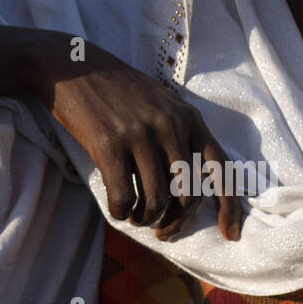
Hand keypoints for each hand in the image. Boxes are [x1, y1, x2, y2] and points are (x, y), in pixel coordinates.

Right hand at [45, 44, 241, 241]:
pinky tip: (117, 209)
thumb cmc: (117, 90)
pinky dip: (122, 212)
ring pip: (157, 201)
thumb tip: (193, 184)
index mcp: (188, 117)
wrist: (72, 68)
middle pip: (188, 195)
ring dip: (147, 219)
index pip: (221, 168)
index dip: (230, 207)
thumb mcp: (161, 103)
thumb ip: (181, 134)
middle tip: (162, 231)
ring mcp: (139, 134)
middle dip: (177, 222)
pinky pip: (124, 197)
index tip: (230, 235)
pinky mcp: (108, 144)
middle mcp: (169, 125)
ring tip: (137, 217)